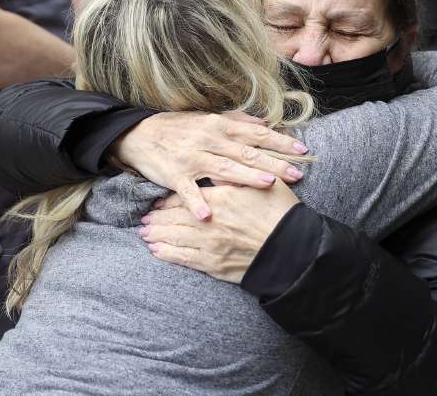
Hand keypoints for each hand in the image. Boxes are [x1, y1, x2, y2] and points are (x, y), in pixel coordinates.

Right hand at [113, 111, 308, 220]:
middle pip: (246, 152)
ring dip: (245, 176)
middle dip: (273, 163)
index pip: (256, 134)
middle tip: (296, 173)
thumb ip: (237, 121)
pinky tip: (207, 216)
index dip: (279, 142)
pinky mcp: (174, 176)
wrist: (139, 134)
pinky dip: (196, 202)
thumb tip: (265, 121)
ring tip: (266, 184)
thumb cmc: (179, 128)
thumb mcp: (208, 119)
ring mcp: (191, 158)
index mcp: (219, 127)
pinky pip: (187, 191)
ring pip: (223, 168)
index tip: (302, 150)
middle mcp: (208, 140)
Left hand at [139, 180, 300, 283]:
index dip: (169, 201)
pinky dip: (168, 254)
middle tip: (144, 219)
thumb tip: (221, 172)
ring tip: (145, 234)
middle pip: (174, 218)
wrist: (292, 250)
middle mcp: (211, 221)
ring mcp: (210, 245)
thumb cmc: (282, 214)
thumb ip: (240, 176)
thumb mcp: (265, 185)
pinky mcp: (213, 265)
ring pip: (175, 238)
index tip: (159, 203)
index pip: (186, 197)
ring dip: (157, 235)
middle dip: (157, 219)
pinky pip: (183, 259)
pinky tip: (157, 251)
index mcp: (221, 199)